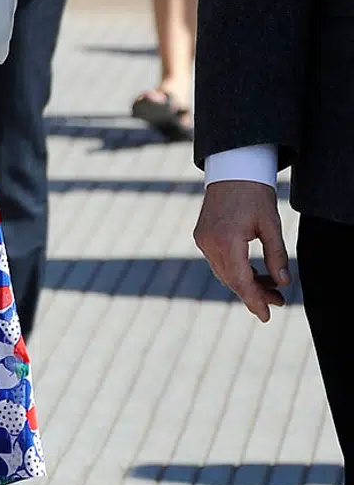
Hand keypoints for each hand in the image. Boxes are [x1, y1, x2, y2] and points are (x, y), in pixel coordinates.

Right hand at [194, 180, 290, 322]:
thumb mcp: (271, 224)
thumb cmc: (254, 193)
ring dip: (246, 282)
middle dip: (254, 293)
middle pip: (232, 280)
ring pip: (224, 273)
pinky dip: (236, 270)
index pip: (241, 281)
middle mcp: (209, 243)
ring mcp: (202, 240)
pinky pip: (219, 262)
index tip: (267, 316)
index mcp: (227, 241)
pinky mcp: (201, 236)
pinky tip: (253, 272)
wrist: (232, 169)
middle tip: (278, 301)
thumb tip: (283, 283)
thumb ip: (276, 255)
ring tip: (271, 287)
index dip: (255, 300)